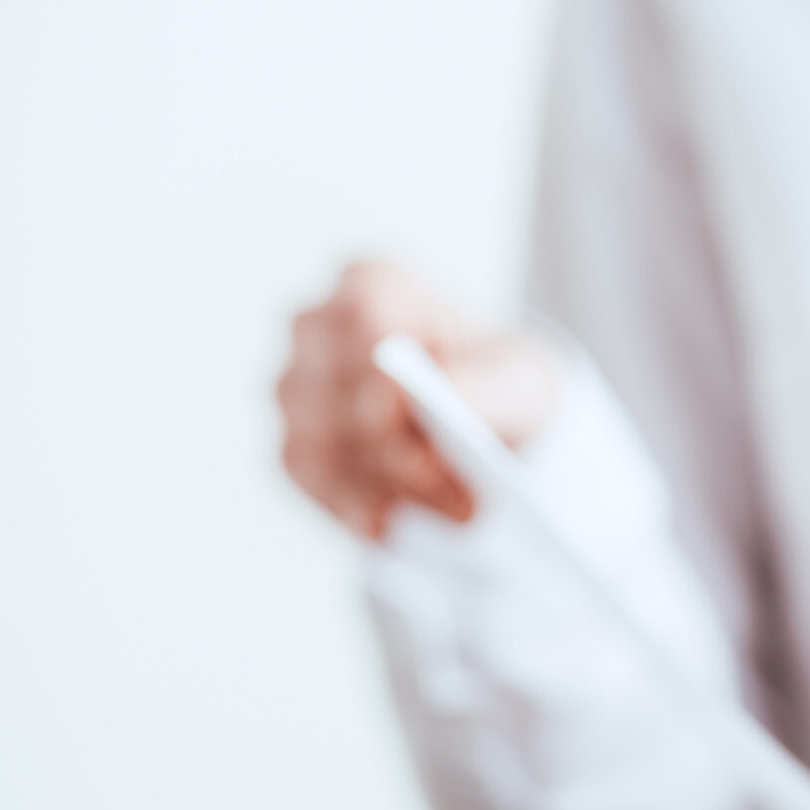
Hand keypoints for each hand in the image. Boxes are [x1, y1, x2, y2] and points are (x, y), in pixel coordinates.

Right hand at [277, 261, 561, 538]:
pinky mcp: (292, 443)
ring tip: (452, 513)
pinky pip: (308, 480)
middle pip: (337, 393)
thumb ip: (483, 380)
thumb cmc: (496, 384)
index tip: (440, 444)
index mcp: (373, 284)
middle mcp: (316, 327)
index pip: (363, 325)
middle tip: (466, 503)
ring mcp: (294, 387)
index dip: (395, 388)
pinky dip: (354, 507)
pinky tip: (395, 525)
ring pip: (318, 443)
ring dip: (386, 489)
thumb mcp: (518, 377)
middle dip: (402, 456)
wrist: (483, 426)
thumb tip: (444, 385)